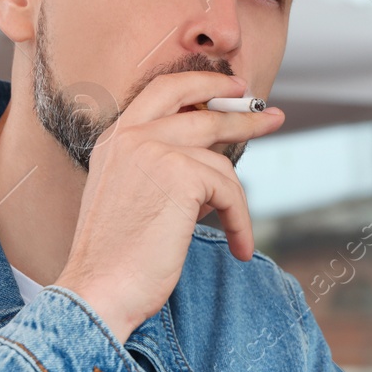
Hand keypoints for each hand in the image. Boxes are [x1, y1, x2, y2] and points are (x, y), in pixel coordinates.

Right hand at [53, 72, 285, 341]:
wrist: (99, 289)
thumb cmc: (117, 257)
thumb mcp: (133, 197)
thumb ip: (162, 169)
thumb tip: (213, 163)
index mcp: (116, 138)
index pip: (164, 91)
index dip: (202, 83)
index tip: (232, 89)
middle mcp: (132, 136)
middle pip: (201, 110)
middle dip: (242, 115)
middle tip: (272, 117)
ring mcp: (155, 150)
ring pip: (221, 163)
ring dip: (237, 204)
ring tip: (240, 236)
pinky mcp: (181, 174)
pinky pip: (230, 192)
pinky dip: (240, 223)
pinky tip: (239, 248)